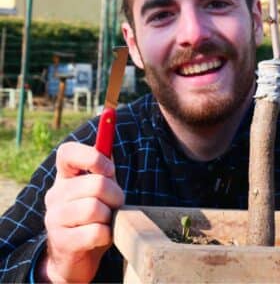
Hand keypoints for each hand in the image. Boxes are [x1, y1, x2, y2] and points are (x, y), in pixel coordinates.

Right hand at [38, 142, 123, 282]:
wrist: (77, 255)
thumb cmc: (94, 214)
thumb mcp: (100, 189)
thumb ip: (104, 166)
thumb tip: (109, 133)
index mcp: (65, 176)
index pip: (68, 152)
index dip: (92, 156)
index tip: (109, 169)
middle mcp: (55, 193)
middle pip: (97, 183)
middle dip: (116, 195)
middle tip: (115, 204)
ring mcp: (54, 218)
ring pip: (95, 208)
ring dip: (110, 216)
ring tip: (106, 221)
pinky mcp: (61, 241)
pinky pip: (95, 232)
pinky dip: (107, 235)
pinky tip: (101, 236)